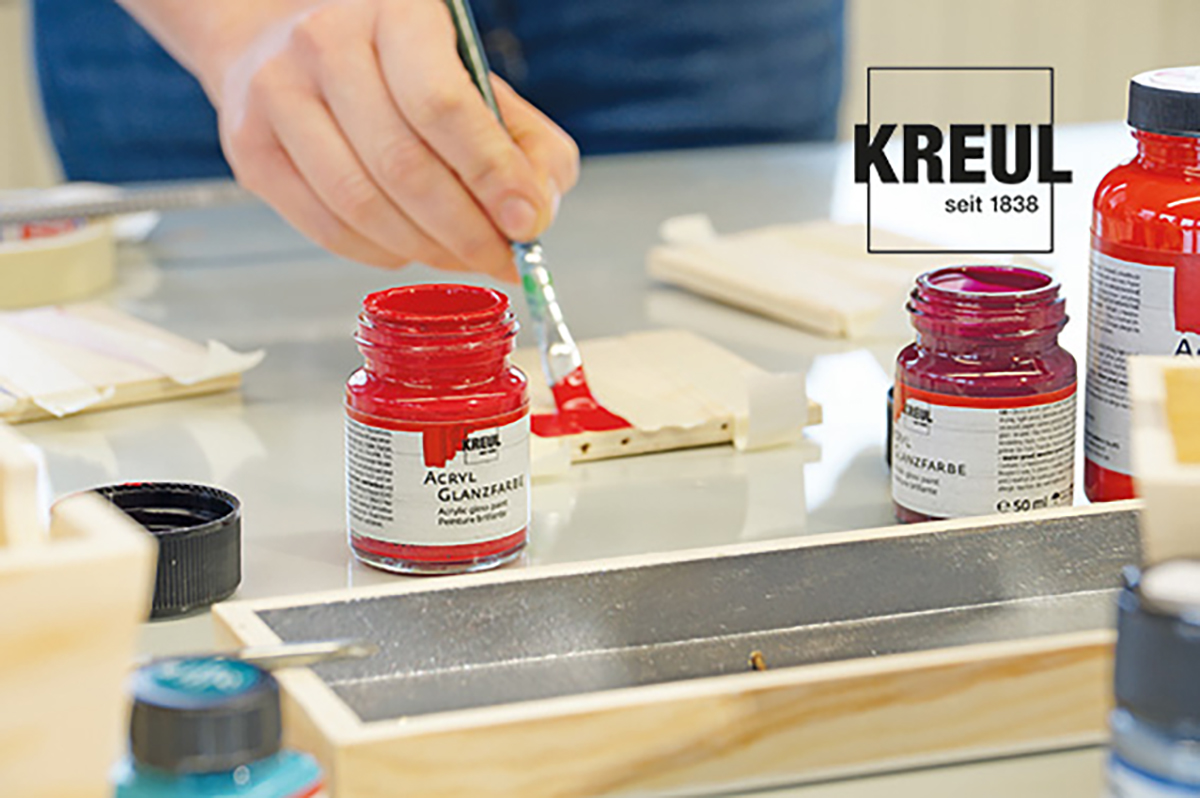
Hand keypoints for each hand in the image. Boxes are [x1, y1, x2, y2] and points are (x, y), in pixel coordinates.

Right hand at [202, 0, 578, 278]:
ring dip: (425, 248)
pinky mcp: (250, 148)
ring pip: (361, 204)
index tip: (527, 224)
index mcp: (395, 13)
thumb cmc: (395, 66)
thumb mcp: (474, 78)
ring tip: (461, 255)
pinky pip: (326, 226)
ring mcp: (277, 95)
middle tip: (501, 259)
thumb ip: (524, 141)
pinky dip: (380, 252)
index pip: (443, 106)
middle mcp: (326, 43)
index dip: (491, 175)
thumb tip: (535, 213)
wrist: (281, 37)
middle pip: (403, 165)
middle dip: (465, 230)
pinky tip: (410, 246)